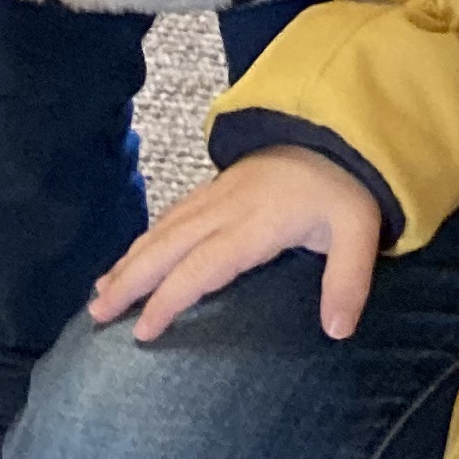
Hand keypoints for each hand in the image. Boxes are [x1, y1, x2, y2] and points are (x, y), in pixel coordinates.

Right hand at [90, 147, 384, 343]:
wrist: (340, 126)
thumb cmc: (347, 187)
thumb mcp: (362, 231)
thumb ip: (349, 281)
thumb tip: (337, 331)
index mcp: (255, 224)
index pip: (202, 267)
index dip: (169, 299)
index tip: (142, 331)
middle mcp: (226, 208)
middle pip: (167, 246)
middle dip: (129, 281)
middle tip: (96, 314)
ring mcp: (217, 193)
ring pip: (163, 229)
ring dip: (130, 260)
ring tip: (99, 292)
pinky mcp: (217, 186)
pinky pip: (172, 215)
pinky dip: (146, 238)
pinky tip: (134, 256)